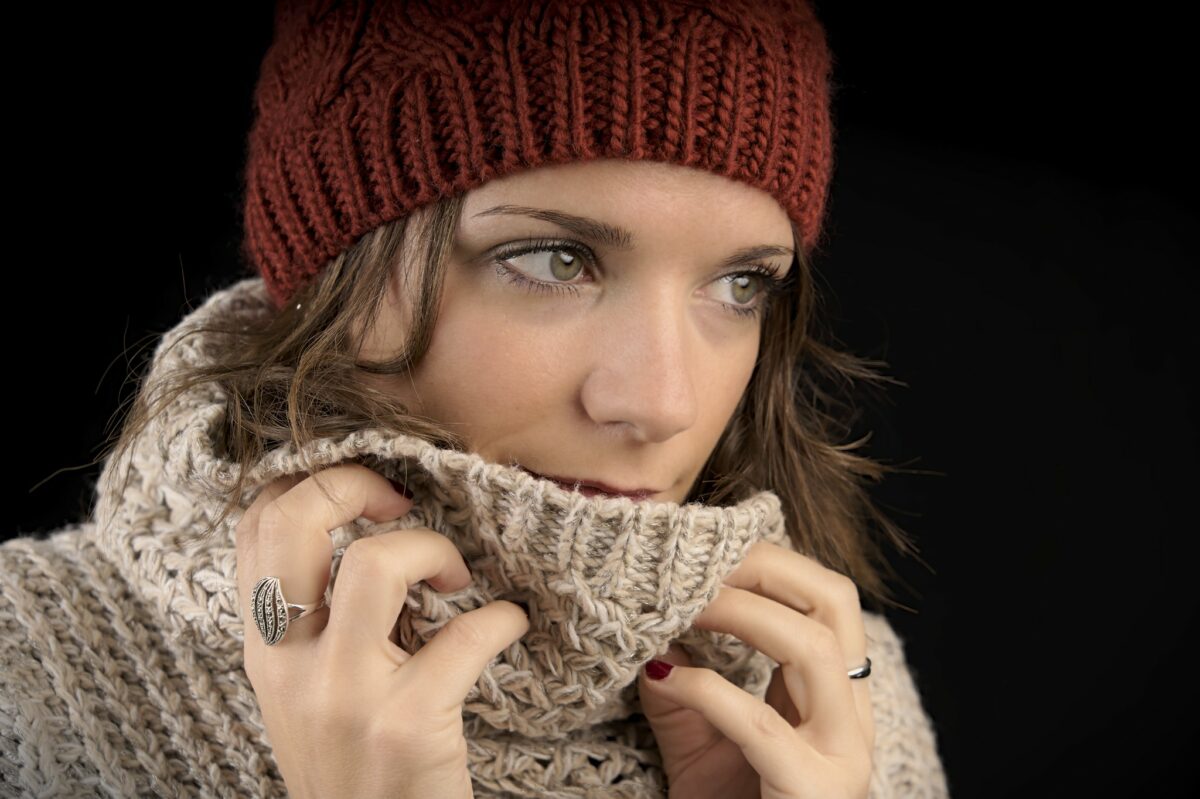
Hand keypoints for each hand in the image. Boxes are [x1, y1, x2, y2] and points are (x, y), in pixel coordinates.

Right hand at [235, 463, 529, 798]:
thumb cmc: (351, 767)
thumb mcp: (306, 693)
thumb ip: (317, 624)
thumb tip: (369, 537)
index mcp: (265, 648)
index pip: (255, 529)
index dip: (309, 483)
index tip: (366, 492)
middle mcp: (290, 664)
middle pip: (294, 524)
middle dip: (353, 484)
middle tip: (402, 504)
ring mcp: (345, 694)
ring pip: (375, 562)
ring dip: (433, 549)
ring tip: (456, 579)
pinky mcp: (406, 724)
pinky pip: (468, 635)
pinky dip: (503, 619)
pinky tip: (509, 626)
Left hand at [636, 541, 874, 798]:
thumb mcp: (700, 740)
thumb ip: (683, 685)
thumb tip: (649, 625)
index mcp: (831, 695)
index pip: (823, 596)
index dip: (768, 559)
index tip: (704, 545)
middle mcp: (851, 717)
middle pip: (837, 601)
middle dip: (767, 566)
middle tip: (702, 561)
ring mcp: (842, 755)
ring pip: (815, 647)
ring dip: (741, 612)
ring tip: (685, 602)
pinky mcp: (815, 792)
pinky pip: (762, 725)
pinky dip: (709, 689)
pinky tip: (665, 676)